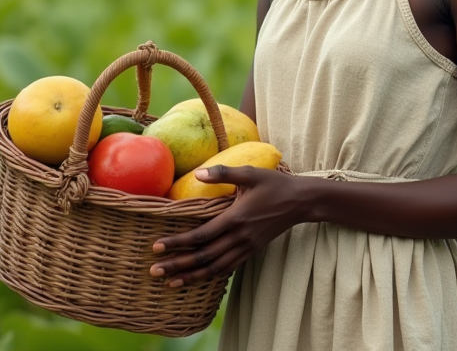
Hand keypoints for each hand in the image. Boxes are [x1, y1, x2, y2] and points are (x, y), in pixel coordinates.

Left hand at [149, 166, 304, 287]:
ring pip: (215, 268)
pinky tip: (199, 278)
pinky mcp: (252, 250)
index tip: (157, 247)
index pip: (201, 236)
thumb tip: (198, 173)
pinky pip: (228, 268)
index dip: (178, 243)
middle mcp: (239, 237)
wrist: (301, 201)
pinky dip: (211, 275)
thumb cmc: (274, 184)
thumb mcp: (250, 173)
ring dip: (192, 276)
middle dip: (178, 265)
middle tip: (155, 271)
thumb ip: (223, 173)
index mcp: (236, 218)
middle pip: (203, 257)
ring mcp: (247, 246)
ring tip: (171, 282)